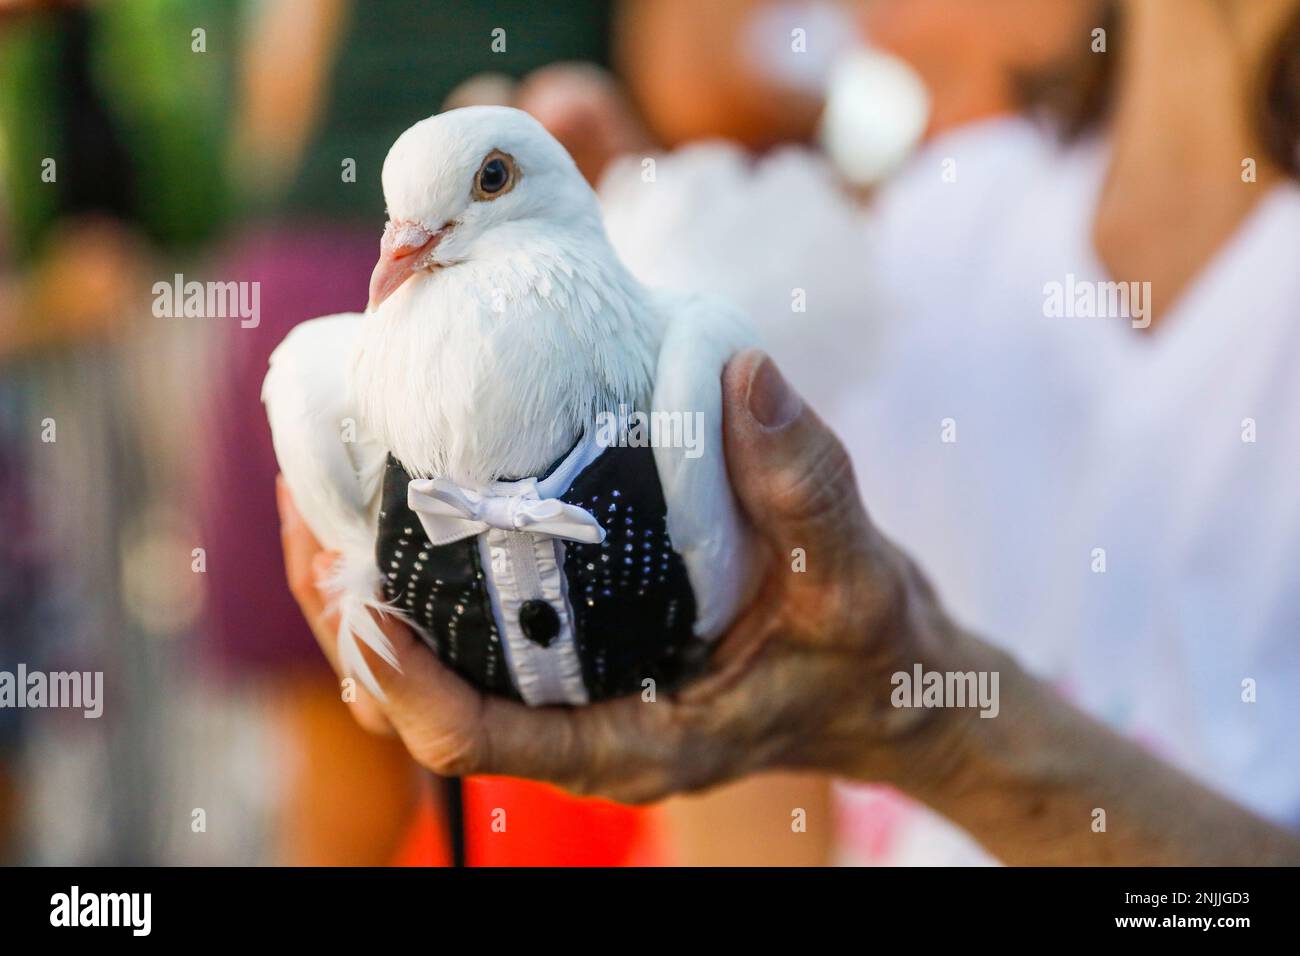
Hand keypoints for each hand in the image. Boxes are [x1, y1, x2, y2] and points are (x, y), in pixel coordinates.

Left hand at [278, 349, 958, 802]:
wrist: (883, 685)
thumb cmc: (869, 654)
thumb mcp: (856, 577)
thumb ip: (806, 482)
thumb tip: (744, 370)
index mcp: (638, 741)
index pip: (488, 740)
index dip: (411, 683)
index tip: (365, 600)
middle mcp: (587, 730)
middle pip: (424, 706)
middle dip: (354, 620)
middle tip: (315, 507)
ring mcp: (574, 701)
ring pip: (433, 673)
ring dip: (371, 593)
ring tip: (333, 492)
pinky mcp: (579, 662)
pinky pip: (470, 638)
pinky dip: (424, 579)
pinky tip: (411, 497)